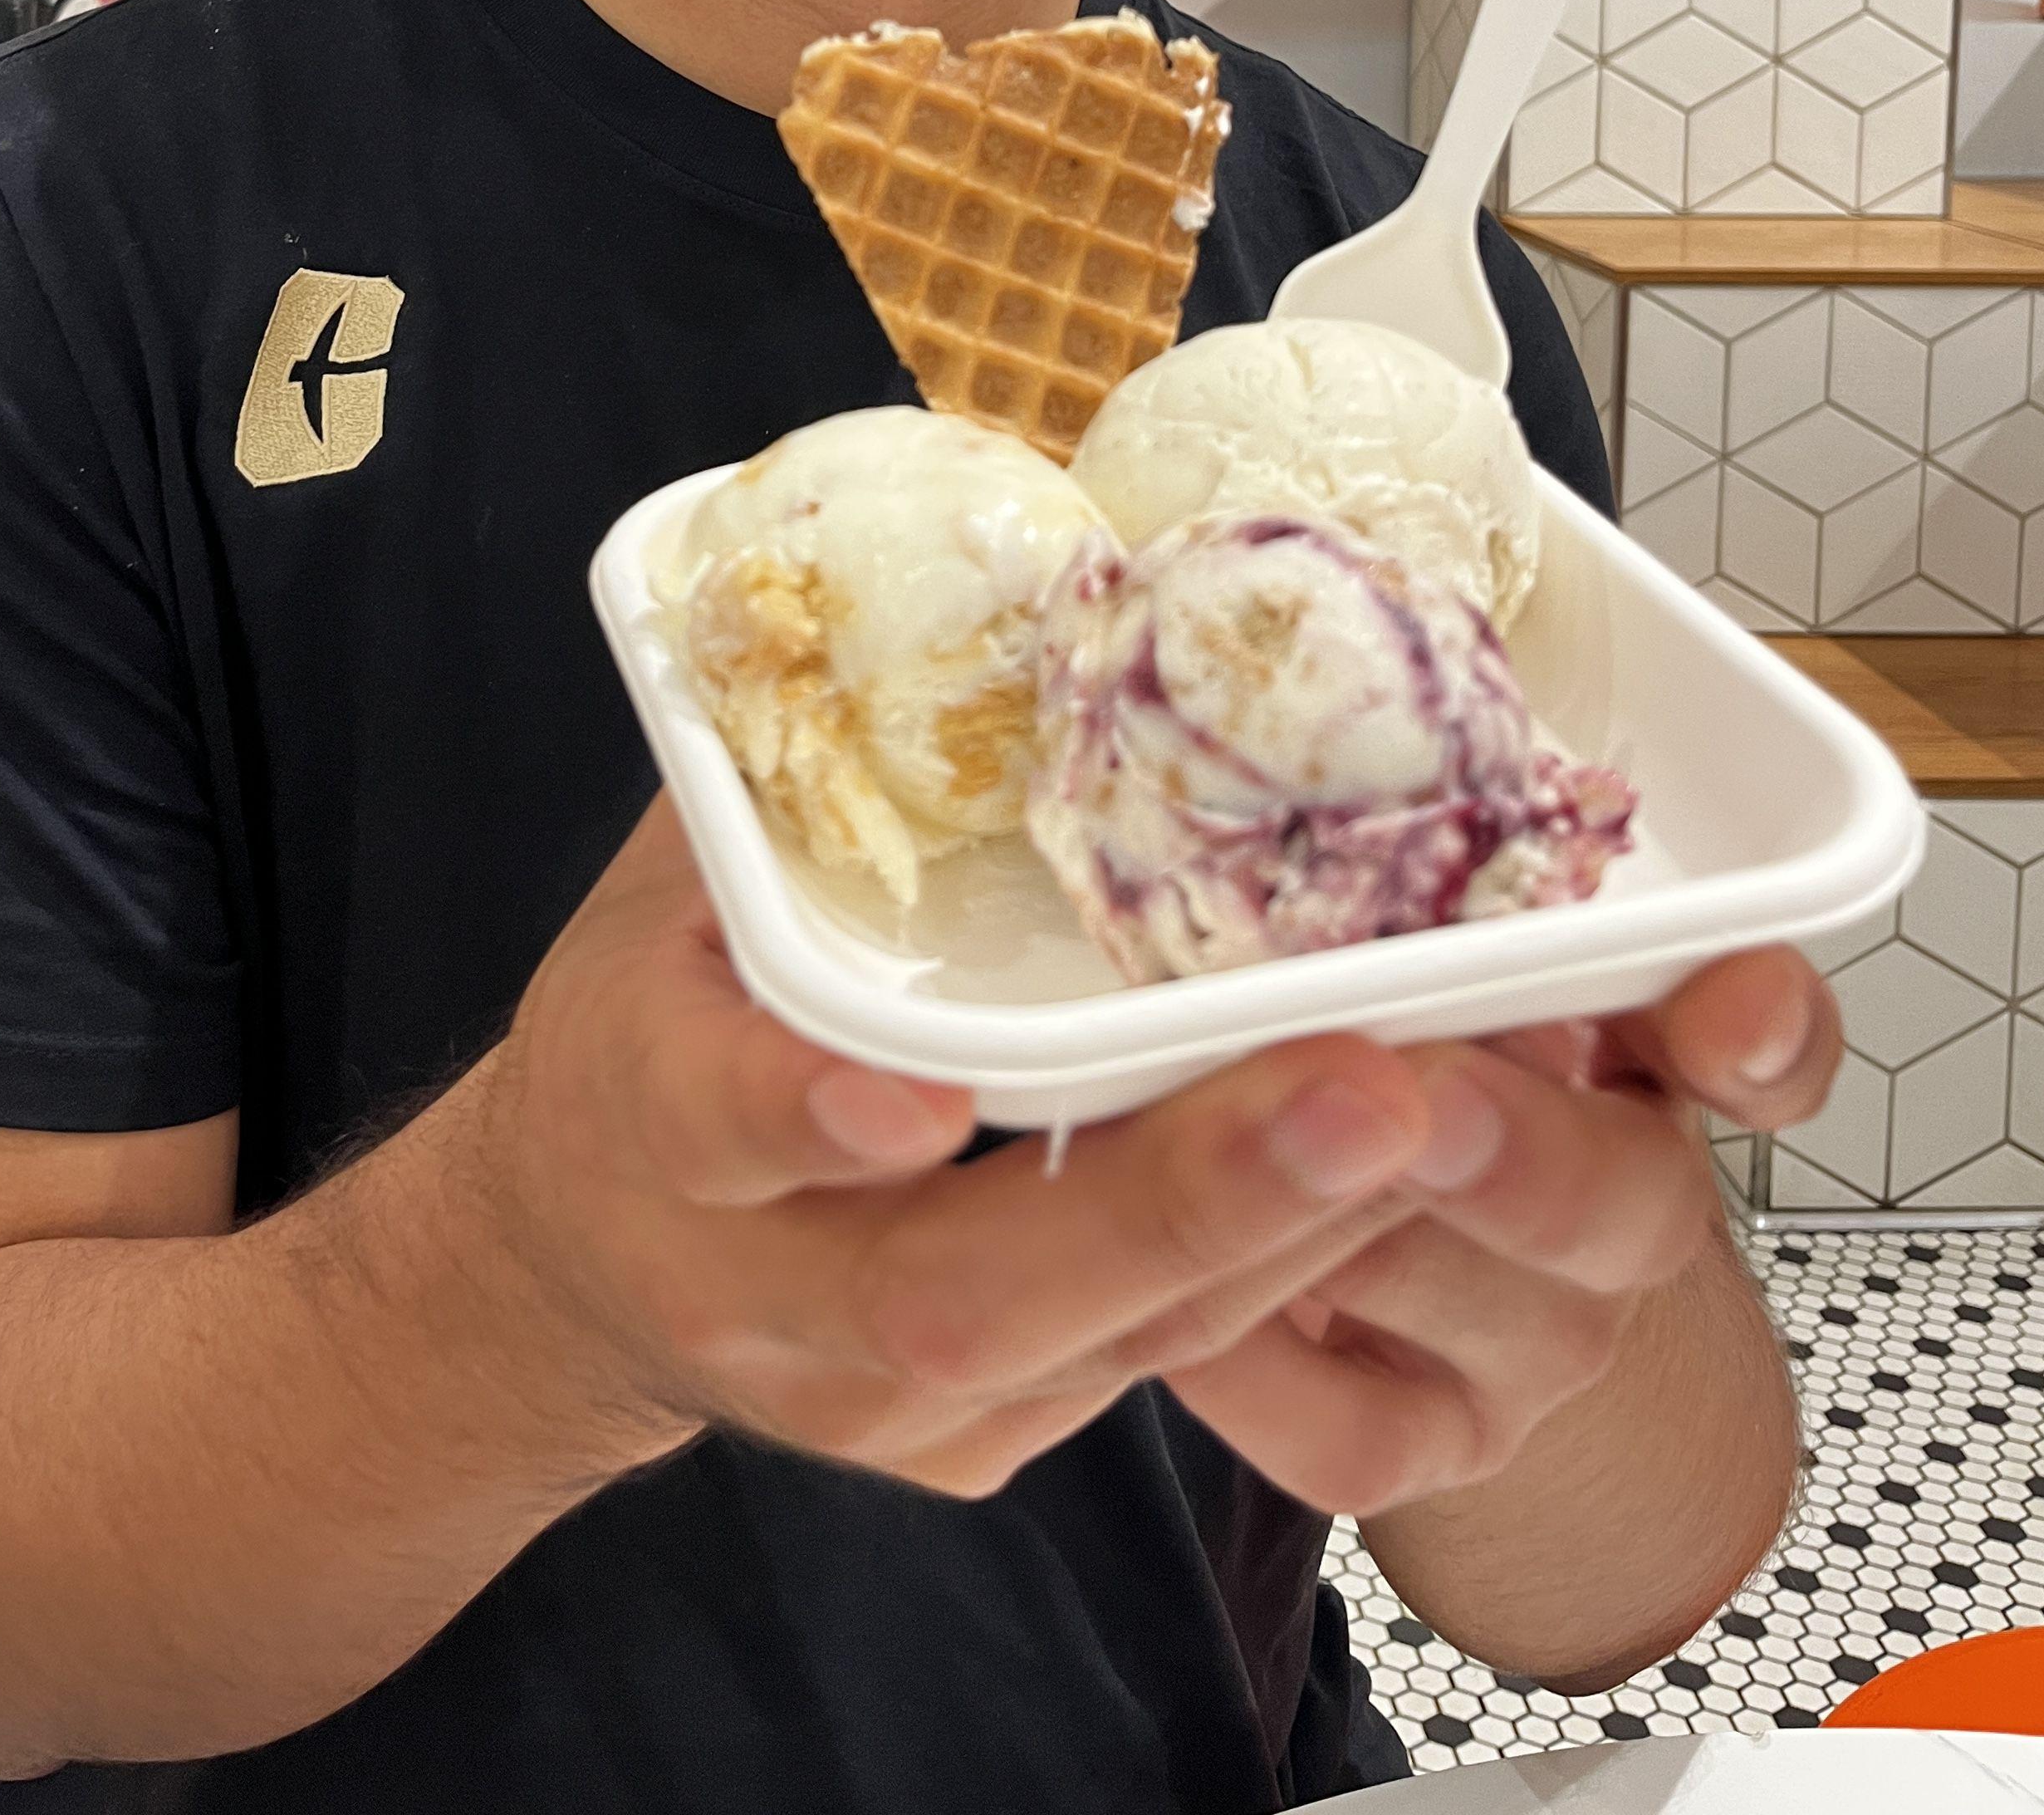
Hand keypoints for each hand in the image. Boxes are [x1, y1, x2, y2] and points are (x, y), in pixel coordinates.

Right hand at [472, 801, 1466, 1497]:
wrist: (579, 1261)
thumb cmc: (650, 1017)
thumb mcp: (672, 886)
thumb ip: (805, 794)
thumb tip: (996, 594)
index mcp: (644, 1117)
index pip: (716, 1124)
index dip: (812, 1118)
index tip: (922, 1102)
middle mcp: (755, 1291)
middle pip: (957, 1296)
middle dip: (1181, 1202)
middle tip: (1374, 1092)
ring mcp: (875, 1405)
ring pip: (1096, 1352)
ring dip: (1296, 1235)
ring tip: (1464, 1108)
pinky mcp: (975, 1450)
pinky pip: (1150, 1373)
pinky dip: (1294, 1267)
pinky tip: (1415, 1169)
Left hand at [1153, 951, 1843, 1520]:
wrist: (1301, 1207)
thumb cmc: (1332, 1018)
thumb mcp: (1367, 933)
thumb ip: (1385, 903)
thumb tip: (1315, 854)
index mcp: (1627, 1032)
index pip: (1754, 1034)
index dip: (1759, 1026)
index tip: (1729, 1007)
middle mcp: (1618, 1193)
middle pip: (1637, 1202)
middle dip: (1522, 1152)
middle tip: (1422, 1095)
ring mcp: (1548, 1334)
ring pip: (1487, 1317)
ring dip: (1346, 1239)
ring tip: (1222, 1167)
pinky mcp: (1442, 1439)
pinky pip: (1361, 1437)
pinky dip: (1257, 1372)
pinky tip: (1172, 1311)